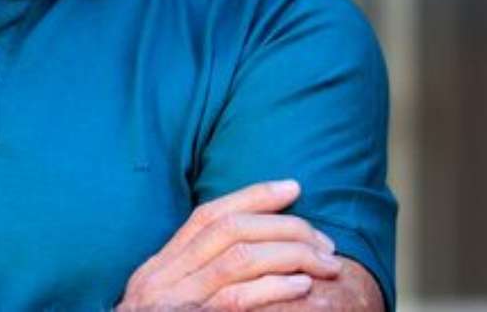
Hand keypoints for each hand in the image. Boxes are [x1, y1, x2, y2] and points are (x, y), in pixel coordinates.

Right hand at [116, 180, 342, 310]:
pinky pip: (237, 299)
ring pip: (239, 260)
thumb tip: (244, 253)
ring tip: (326, 262)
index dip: (252, 196)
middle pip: (229, 231)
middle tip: (324, 239)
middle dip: (283, 227)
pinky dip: (274, 288)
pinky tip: (303, 286)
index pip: (207, 215)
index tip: (293, 187)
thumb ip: (193, 278)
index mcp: (160, 267)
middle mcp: (165, 278)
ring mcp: (179, 302)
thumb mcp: (165, 303)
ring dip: (291, 255)